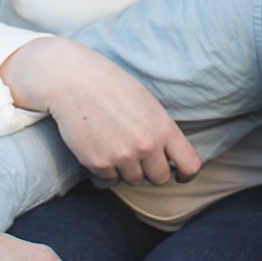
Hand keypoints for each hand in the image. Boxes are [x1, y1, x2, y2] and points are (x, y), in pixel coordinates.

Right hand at [0, 36, 199, 187]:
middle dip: (151, 171)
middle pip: (160, 179)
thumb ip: (161, 130)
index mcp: (163, 128)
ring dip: (127, 169)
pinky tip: (99, 144)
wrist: (72, 80)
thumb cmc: (111, 86)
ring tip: (115, 143)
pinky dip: (106, 167)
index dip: (186, 174)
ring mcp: (122, 157)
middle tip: (138, 156)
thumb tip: (170, 157)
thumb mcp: (147, 103)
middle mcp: (146, 146)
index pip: (189, 165)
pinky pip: (110, 177)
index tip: (179, 175)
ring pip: (134, 180)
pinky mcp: (98, 163)